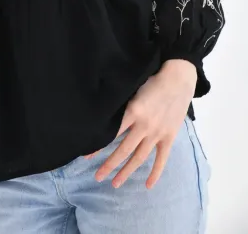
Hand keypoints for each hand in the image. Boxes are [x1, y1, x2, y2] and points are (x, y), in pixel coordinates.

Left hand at [84, 59, 196, 188]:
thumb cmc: (152, 81)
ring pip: (139, 157)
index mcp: (133, 112)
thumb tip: (104, 116)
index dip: (99, 146)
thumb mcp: (133, 90)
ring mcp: (157, 133)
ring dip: (127, 172)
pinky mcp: (169, 137)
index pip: (112, 133)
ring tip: (115, 183)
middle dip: (110, 165)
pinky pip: (161, 159)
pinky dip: (155, 173)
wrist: (178, 79)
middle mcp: (144, 126)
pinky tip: (148, 185)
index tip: (87, 157)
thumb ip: (122, 106)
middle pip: (123, 150)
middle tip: (98, 177)